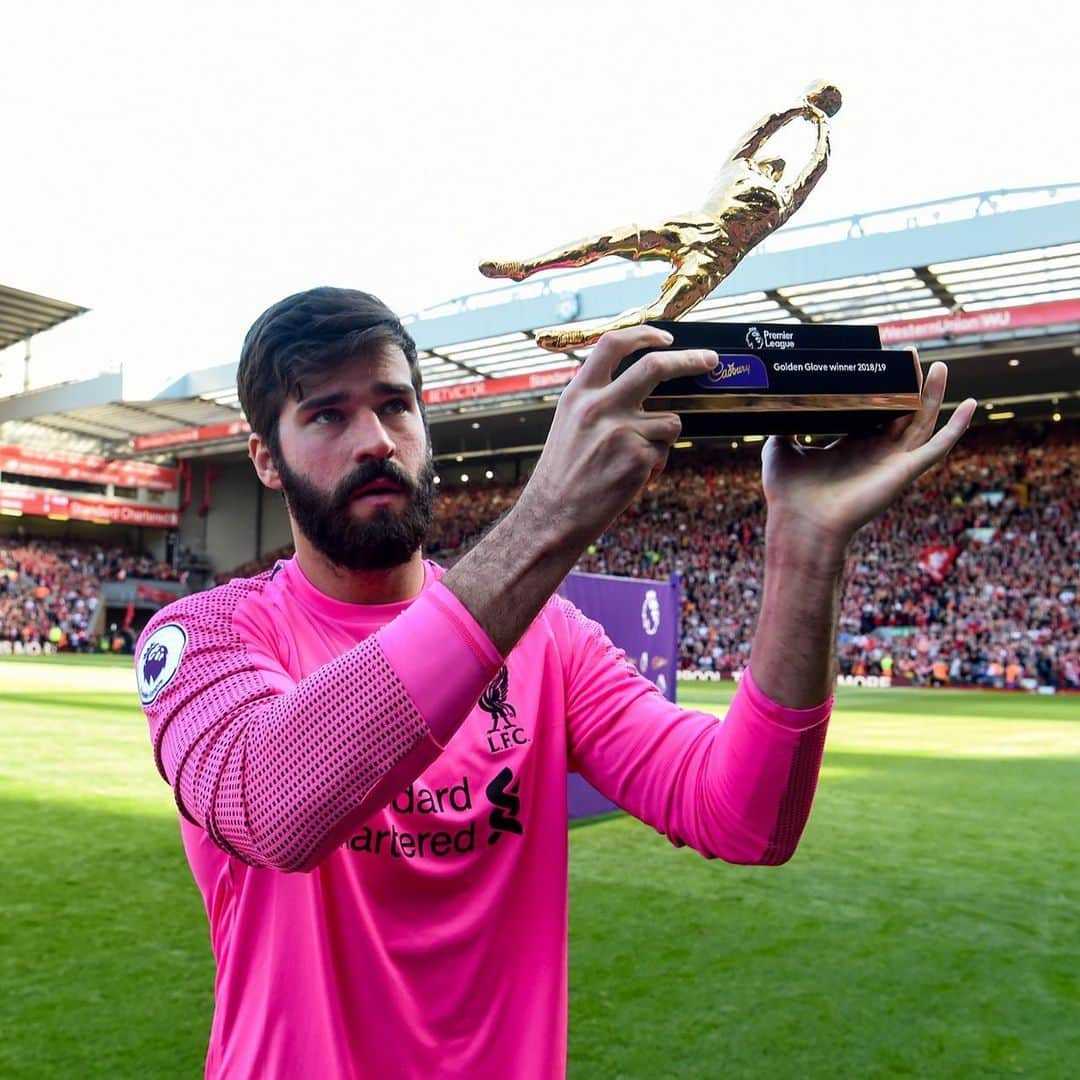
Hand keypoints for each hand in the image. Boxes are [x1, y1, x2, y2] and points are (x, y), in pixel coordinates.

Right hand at [519, 326, 716, 549]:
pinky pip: (665, 450)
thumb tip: (642, 381)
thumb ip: (598, 397)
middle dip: (690, 360)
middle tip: (710, 360)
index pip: (613, 344)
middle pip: (655, 366)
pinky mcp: (638, 457)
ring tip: (633, 458)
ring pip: (669, 420)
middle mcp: (599, 406)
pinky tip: (629, 477)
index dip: (644, 334)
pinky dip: (655, 463)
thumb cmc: (563, 474)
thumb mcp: (569, 422)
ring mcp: (621, 431)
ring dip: (662, 437)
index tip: (666, 337)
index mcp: (578, 393)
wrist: (552, 515)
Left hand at [760, 357, 976, 568]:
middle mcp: (874, 453)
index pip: (872, 413)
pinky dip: (956, 427)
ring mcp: (892, 461)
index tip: (881, 364)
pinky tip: (970, 405)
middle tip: (913, 355)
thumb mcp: (781, 449)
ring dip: (933, 394)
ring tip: (938, 367)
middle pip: (901, 413)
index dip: (879, 390)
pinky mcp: (905, 471)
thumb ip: (784, 426)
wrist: (801, 523)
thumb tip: (776, 404)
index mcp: (850, 446)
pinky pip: (938, 447)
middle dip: (909, 384)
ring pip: (922, 421)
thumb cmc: (788, 494)